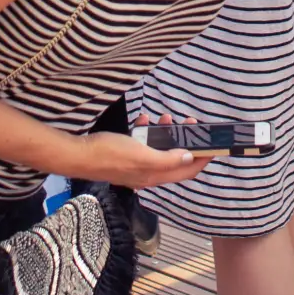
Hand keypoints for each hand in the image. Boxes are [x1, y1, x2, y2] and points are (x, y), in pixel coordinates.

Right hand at [66, 129, 205, 189]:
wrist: (79, 154)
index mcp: (155, 176)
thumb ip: (167, 159)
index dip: (203, 159)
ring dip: (166, 134)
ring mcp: (136, 165)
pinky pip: (143, 144)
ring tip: (165, 118)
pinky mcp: (126, 156)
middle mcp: (148, 174)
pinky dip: (147, 132)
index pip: (187, 171)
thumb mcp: (142, 155)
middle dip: (185, 141)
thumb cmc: (110, 154)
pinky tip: (143, 120)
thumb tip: (189, 158)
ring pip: (159, 149)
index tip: (214, 145)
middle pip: (175, 160)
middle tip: (189, 123)